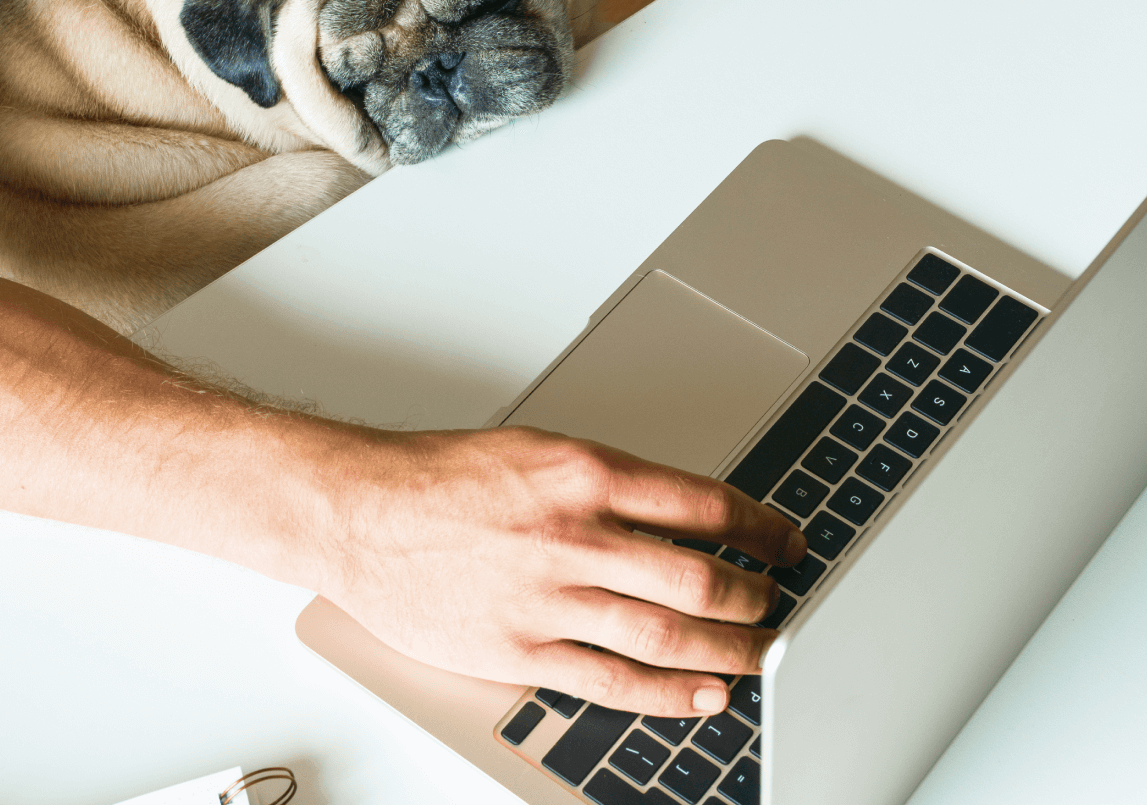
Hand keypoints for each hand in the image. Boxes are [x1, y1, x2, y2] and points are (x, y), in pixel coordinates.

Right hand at [314, 425, 806, 715]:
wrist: (360, 512)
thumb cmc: (443, 478)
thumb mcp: (541, 451)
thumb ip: (611, 484)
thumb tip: (685, 516)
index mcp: (587, 473)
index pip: (706, 504)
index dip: (762, 529)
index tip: (786, 542)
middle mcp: (575, 534)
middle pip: (700, 578)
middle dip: (756, 598)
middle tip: (779, 605)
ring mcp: (549, 597)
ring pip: (668, 636)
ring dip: (730, 651)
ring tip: (760, 654)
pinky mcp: (520, 650)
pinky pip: (613, 682)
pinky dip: (670, 695)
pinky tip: (704, 695)